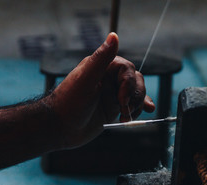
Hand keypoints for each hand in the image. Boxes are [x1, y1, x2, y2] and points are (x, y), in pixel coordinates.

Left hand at [46, 33, 154, 147]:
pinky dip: (141, 108)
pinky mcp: (115, 108)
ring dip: (137, 105)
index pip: (127, 69)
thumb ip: (101, 58)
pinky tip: (146, 111)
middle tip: (124, 109)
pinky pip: (133, 105)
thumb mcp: (85, 79)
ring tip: (126, 116)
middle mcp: (109, 79)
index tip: (122, 99)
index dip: (128, 84)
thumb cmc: (68, 103)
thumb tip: (114, 35)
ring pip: (137, 93)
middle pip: (136, 81)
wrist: (60, 128)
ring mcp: (113, 94)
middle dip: (135, 96)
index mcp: (102, 68)